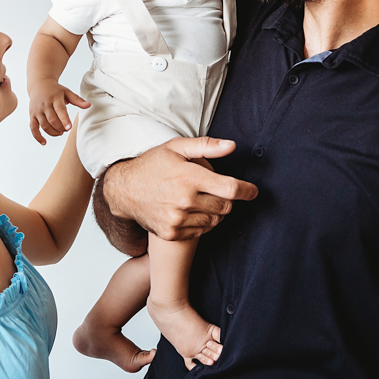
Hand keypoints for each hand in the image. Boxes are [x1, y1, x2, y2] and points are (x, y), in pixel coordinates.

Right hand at [28, 80, 89, 144]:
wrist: (39, 84)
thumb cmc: (56, 90)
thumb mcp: (67, 92)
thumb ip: (77, 100)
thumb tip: (89, 105)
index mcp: (55, 98)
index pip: (60, 110)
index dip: (64, 119)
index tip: (69, 128)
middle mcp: (45, 104)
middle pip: (52, 120)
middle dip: (60, 128)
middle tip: (66, 130)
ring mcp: (37, 110)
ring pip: (44, 125)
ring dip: (52, 132)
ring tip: (60, 133)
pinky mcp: (32, 115)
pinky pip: (33, 128)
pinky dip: (38, 136)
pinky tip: (44, 142)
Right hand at [103, 137, 257, 240]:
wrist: (124, 190)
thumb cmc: (152, 164)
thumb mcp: (176, 147)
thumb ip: (206, 146)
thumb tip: (232, 146)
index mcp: (189, 177)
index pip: (230, 189)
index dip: (247, 191)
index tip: (253, 191)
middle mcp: (184, 200)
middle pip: (225, 207)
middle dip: (228, 200)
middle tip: (219, 192)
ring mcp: (177, 219)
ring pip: (215, 221)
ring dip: (216, 212)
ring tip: (204, 200)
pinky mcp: (171, 232)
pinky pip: (200, 232)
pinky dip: (203, 223)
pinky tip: (193, 212)